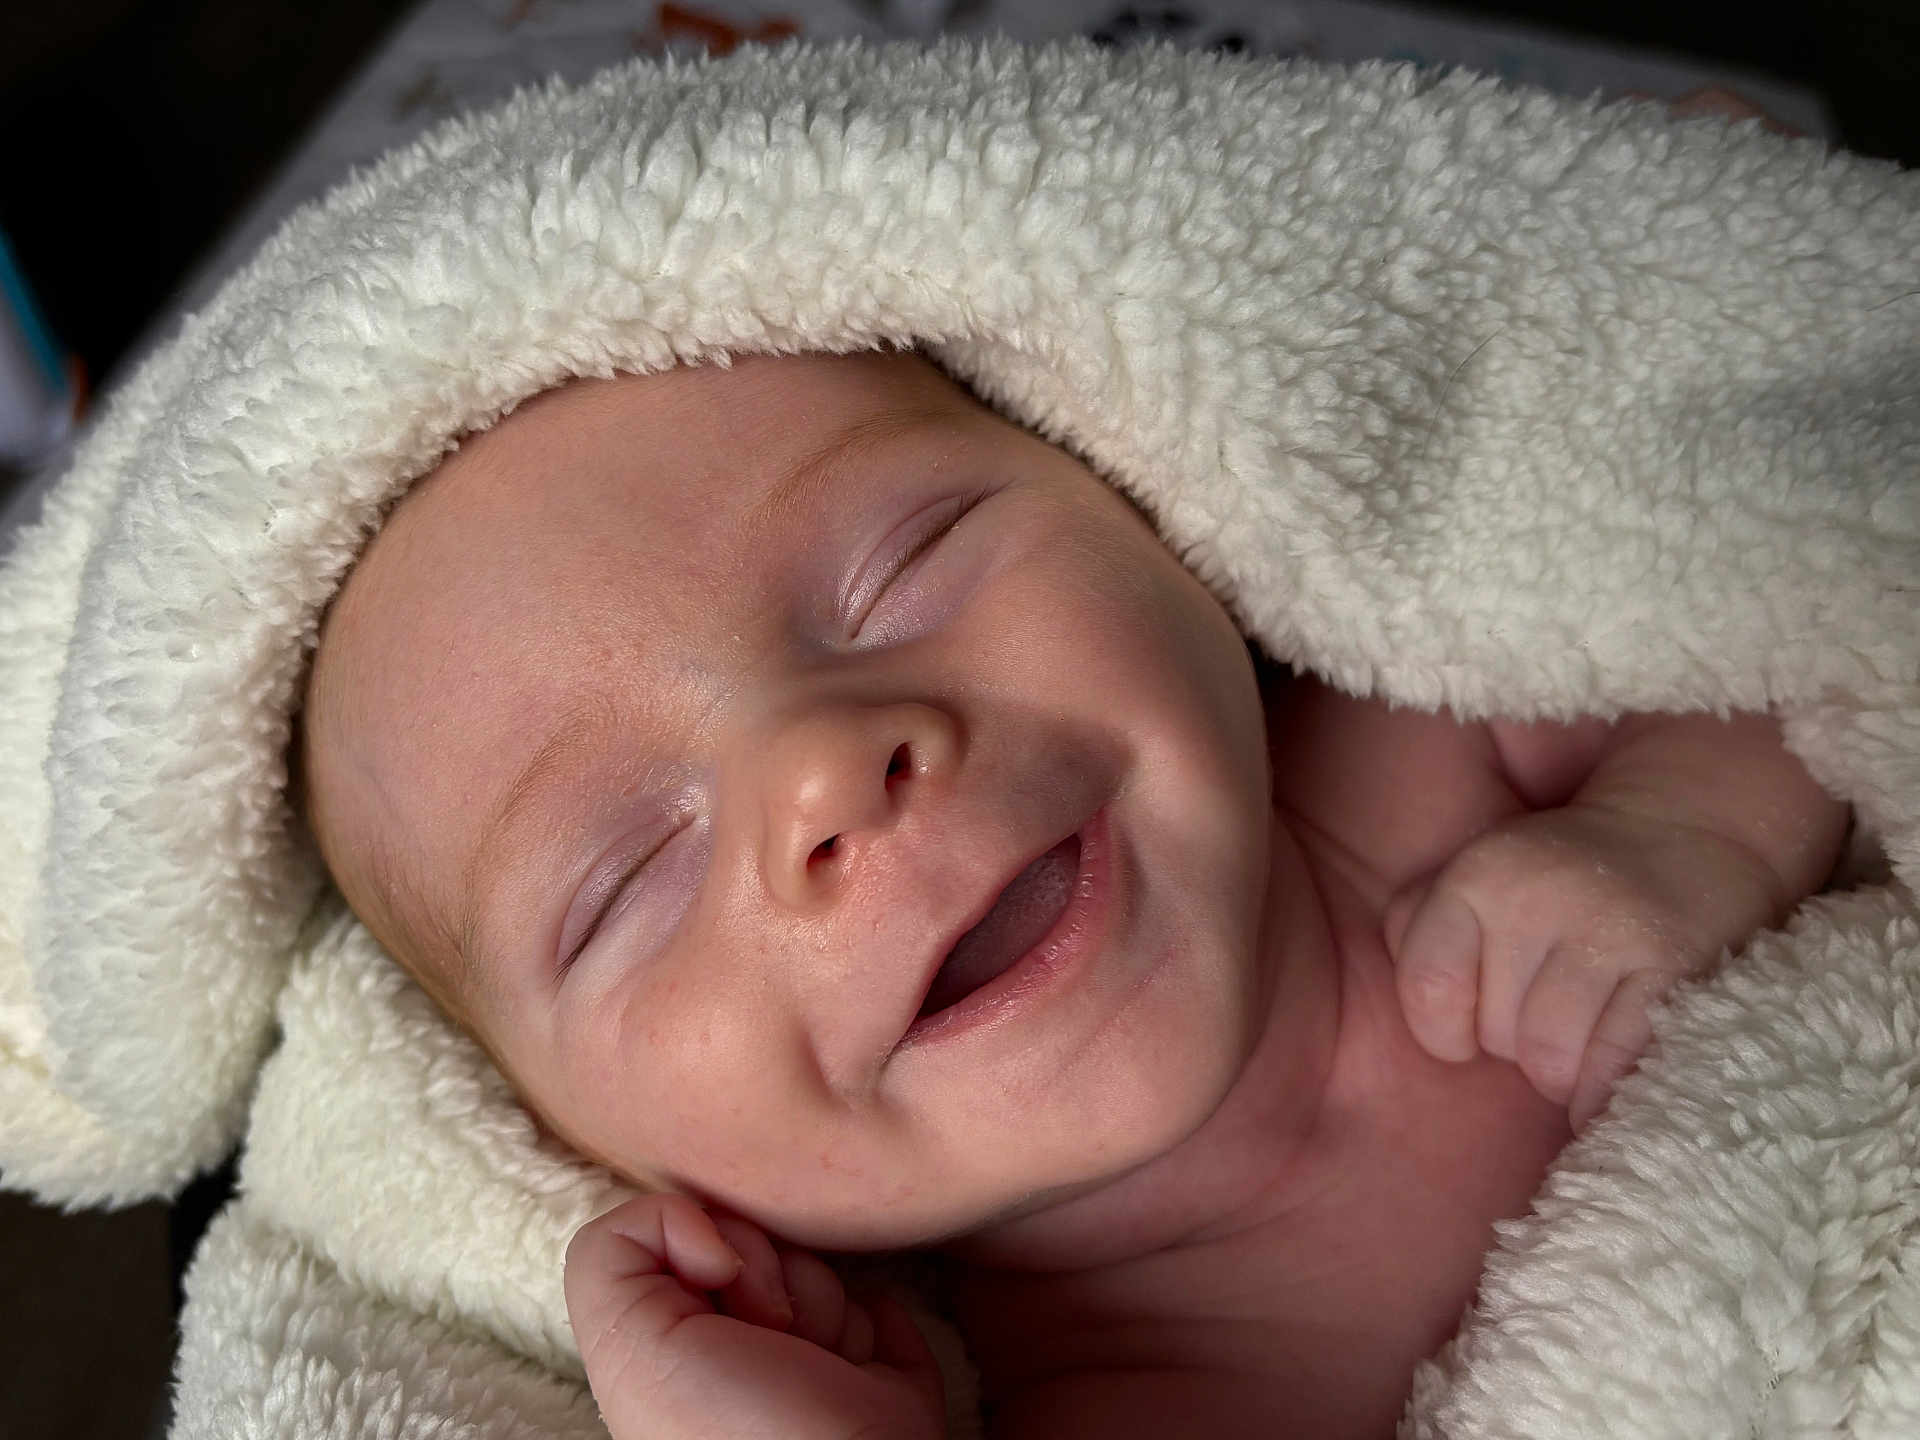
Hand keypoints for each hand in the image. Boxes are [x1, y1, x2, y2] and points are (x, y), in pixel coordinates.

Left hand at [564, 1192, 944, 1439]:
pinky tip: (859, 1373)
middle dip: (767, 1269)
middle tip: (772, 1329)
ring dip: (821, 1305)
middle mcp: (731, 1347)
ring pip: (818, 1264)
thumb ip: (613, 1251)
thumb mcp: (628, 1341)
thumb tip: (706, 1224)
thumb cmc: (733, 1425)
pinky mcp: (871, 1372)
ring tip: (817, 1361)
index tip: (714, 1281)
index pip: (684, 1228)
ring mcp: (804, 1359)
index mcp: (668, 1342)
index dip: (704, 1237)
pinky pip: (878, 1302)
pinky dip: (874, 1330)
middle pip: (754, 1235)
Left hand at [1383, 804, 1780, 1128]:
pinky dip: (1605, 1090)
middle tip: (1546, 1016)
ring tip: (1581, 1040)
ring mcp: (1609, 931)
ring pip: (1551, 1061)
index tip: (1473, 1027)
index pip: (1429, 990)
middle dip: (1517, 1045)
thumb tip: (1414, 1004)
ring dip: (1564, 1072)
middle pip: (1497, 1036)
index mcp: (1478, 877)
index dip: (1448, 1028)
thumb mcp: (1474, 876)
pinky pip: (1615, 1067)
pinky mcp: (1673, 967)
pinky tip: (1612, 1079)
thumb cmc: (1559, 876)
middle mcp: (1538, 898)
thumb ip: (1416, 926)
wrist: (1686, 830)